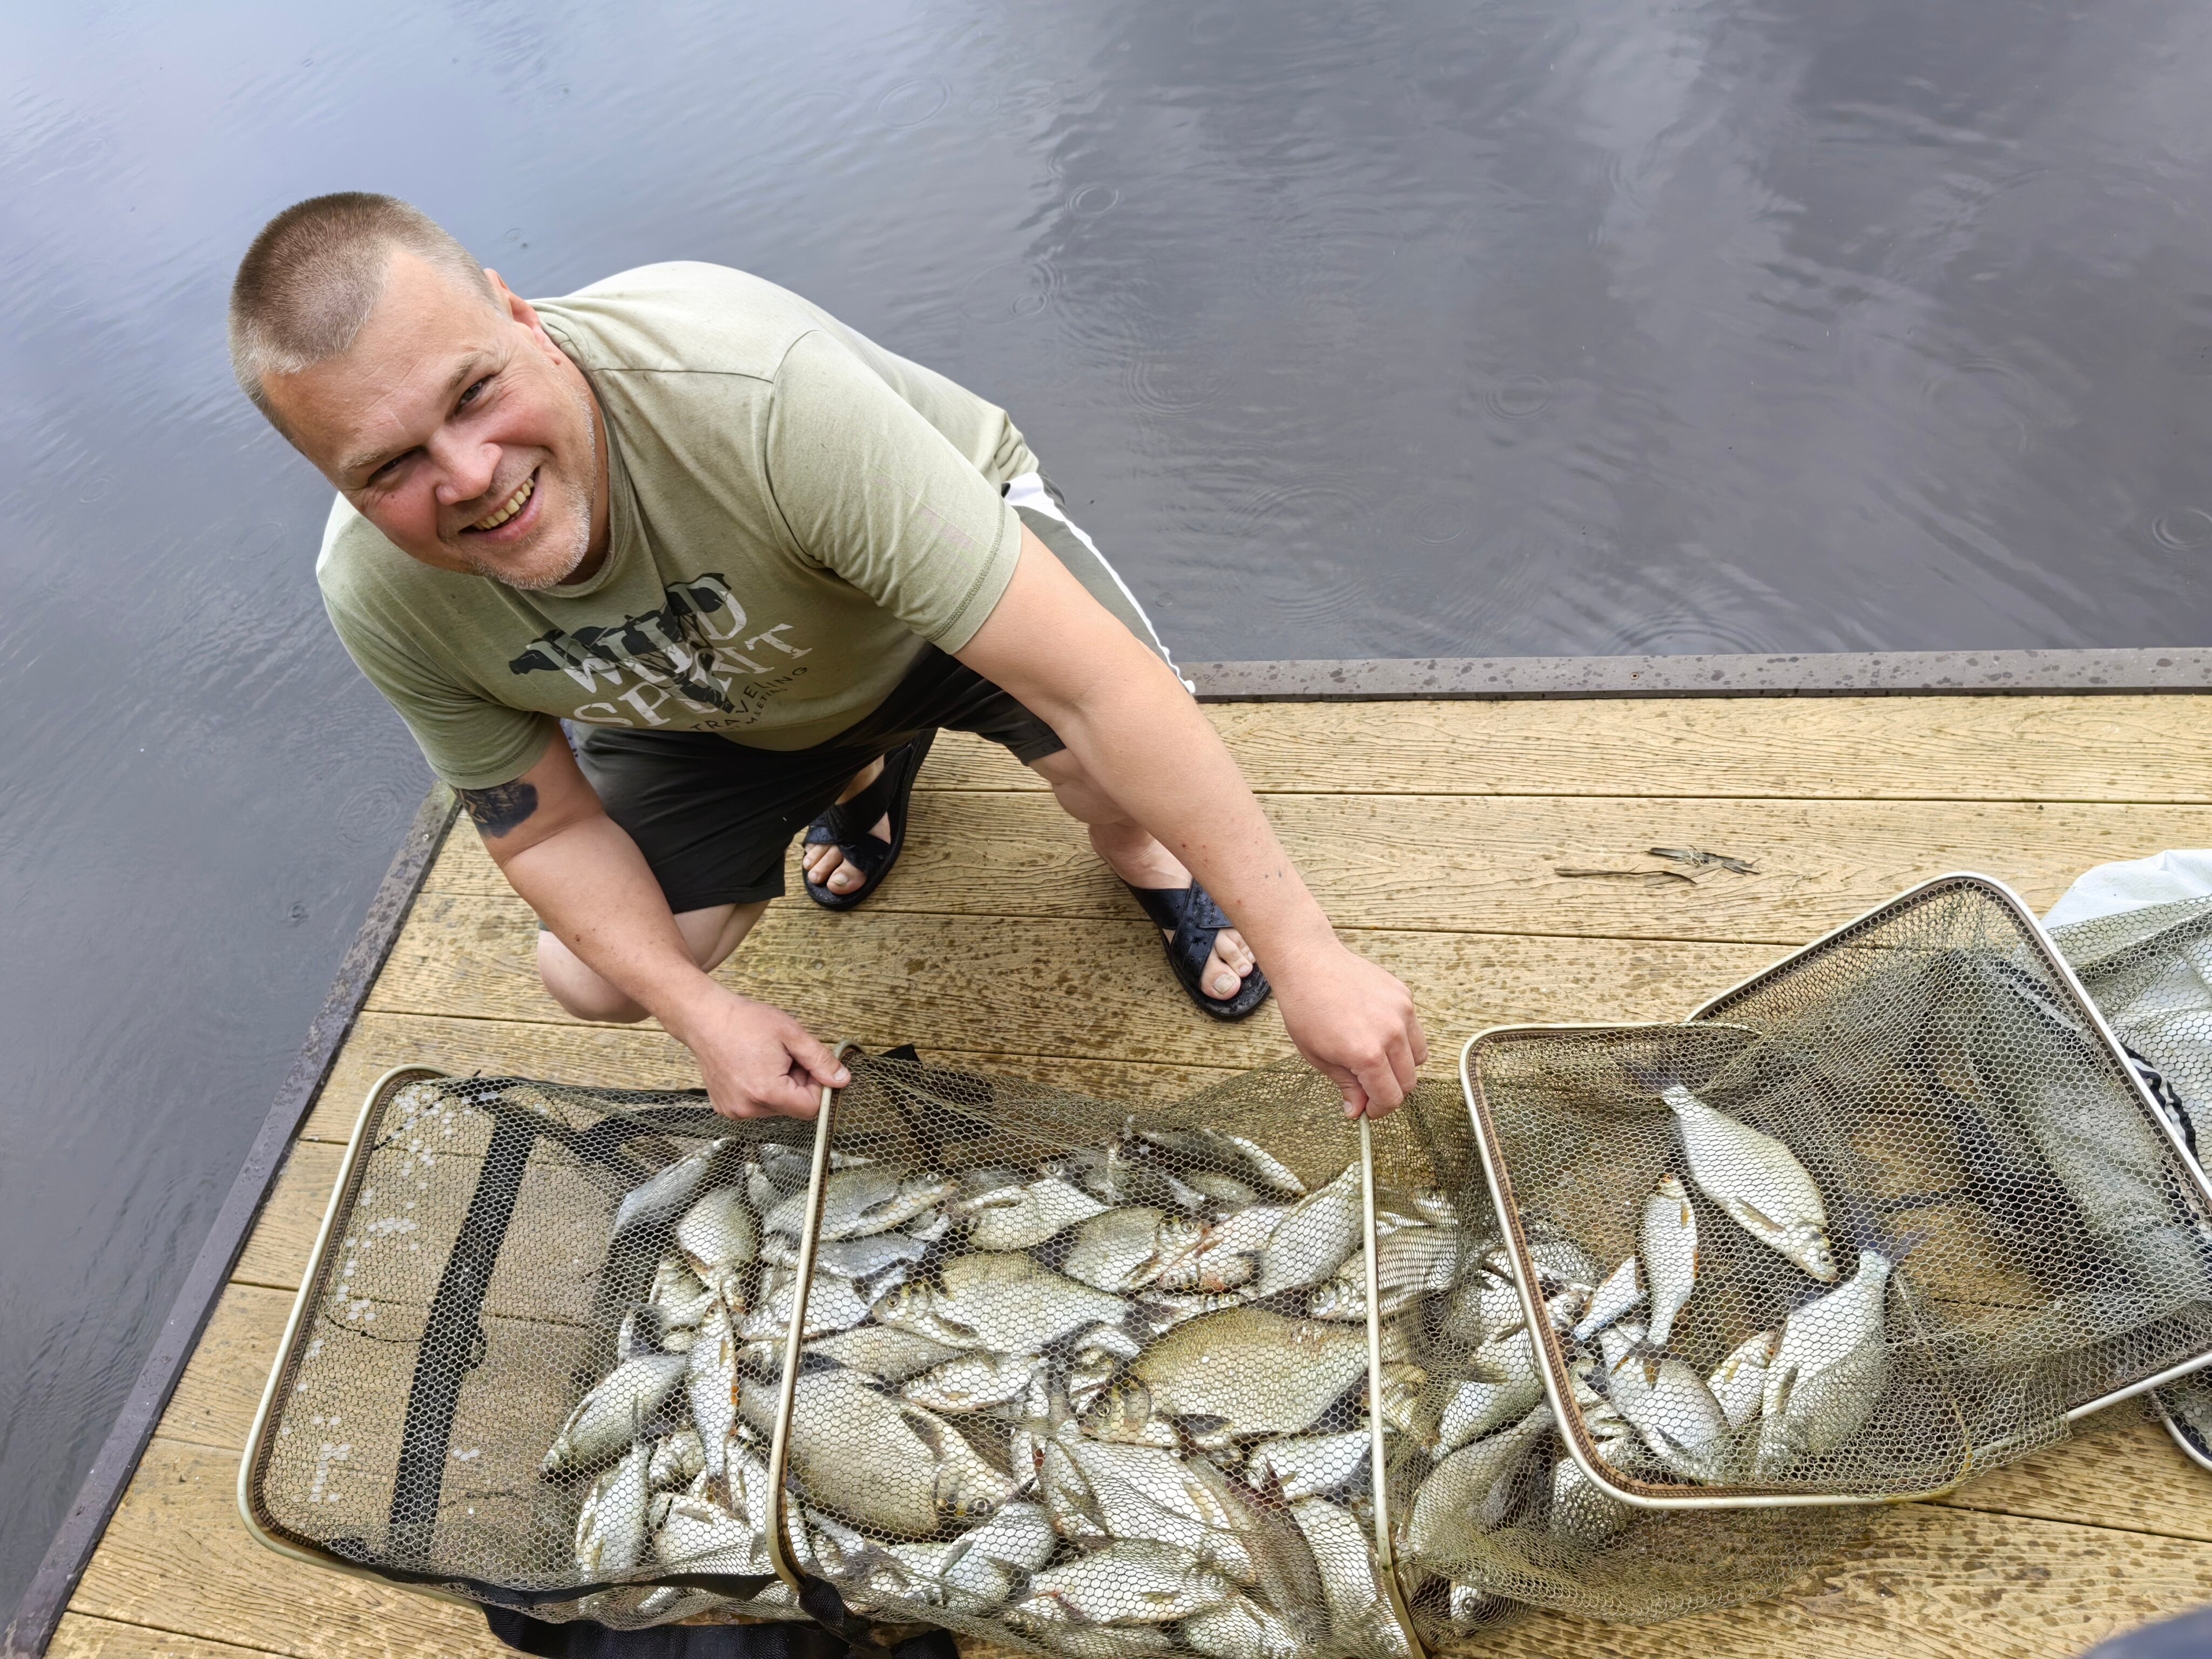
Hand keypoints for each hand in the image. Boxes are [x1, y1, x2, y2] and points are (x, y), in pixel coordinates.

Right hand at [664, 985, 850, 1118]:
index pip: (811, 1107)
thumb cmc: (745, 1021)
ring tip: (766, 1060)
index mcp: (767, 1092)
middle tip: (785, 1056)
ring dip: (780, 1087)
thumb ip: (820, 1060)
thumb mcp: (792, 1034)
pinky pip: (756, 1106)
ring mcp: (734, 1110)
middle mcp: (748, 1108)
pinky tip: (751, 1067)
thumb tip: (842, 1080)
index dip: (818, 1086)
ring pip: (776, 1107)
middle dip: (797, 1083)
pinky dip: (761, 1090)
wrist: (705, 1018)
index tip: (808, 1065)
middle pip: (793, 1107)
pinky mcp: (725, 1108)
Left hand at [1268, 940, 1427, 1118]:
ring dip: (1402, 1066)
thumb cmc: (1305, 1009)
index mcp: (1368, 1054)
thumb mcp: (1318, 1056)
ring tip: (1375, 1058)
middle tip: (1370, 1088)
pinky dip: (1402, 1038)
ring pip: (1419, 1056)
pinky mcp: (1405, 996)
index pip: (1391, 1097)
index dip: (1380, 1110)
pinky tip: (1376, 1029)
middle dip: (1390, 1091)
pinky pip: (1414, 1029)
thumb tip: (1358, 1110)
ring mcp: (1402, 1012)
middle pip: (1409, 1081)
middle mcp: (1392, 1033)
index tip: (1369, 1110)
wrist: (1308, 963)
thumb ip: (1346, 1086)